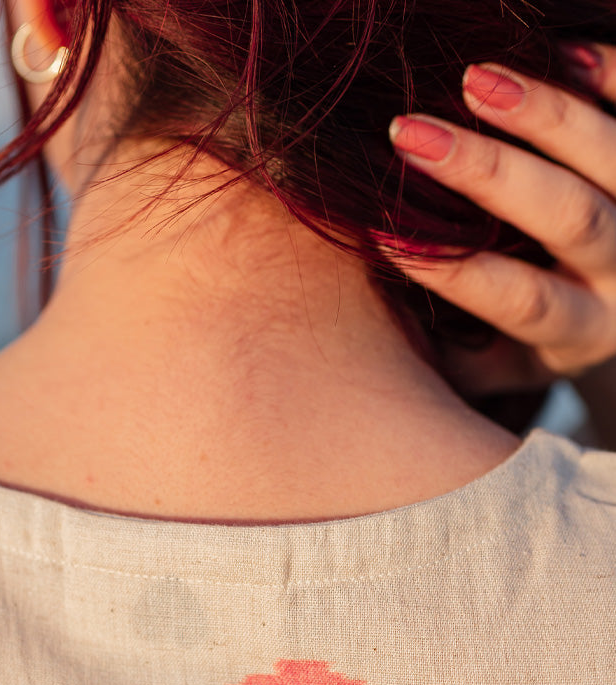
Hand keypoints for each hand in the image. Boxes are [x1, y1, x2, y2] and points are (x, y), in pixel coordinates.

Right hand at [382, 42, 615, 402]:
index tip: (383, 235)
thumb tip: (365, 309)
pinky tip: (562, 52)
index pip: (523, 302)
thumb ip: (440, 344)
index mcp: (581, 334)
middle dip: (488, 173)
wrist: (610, 309)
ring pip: (611, 160)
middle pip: (570, 219)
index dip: (455, 270)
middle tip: (411, 134)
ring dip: (542, 114)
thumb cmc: (526, 338)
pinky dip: (609, 76)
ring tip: (474, 80)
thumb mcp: (490, 360)